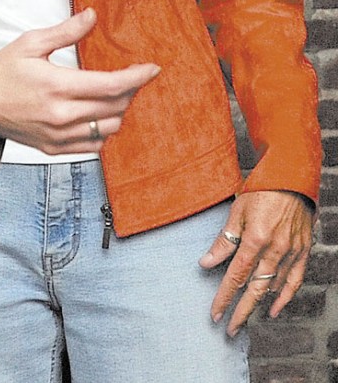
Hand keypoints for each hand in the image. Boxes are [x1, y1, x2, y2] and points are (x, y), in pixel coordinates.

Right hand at [0, 8, 159, 153]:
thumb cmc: (2, 70)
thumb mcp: (31, 42)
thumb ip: (66, 31)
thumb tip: (92, 16)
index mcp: (56, 86)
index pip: (110, 86)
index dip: (136, 78)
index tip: (152, 69)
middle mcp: (60, 116)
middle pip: (115, 108)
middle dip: (131, 90)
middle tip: (133, 76)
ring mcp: (58, 136)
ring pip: (108, 129)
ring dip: (119, 111)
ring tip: (115, 94)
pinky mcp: (54, 149)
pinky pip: (93, 145)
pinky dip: (104, 129)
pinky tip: (99, 113)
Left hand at [199, 190, 314, 335]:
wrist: (292, 180)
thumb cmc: (261, 192)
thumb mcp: (237, 212)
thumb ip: (224, 240)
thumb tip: (205, 262)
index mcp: (255, 239)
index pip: (236, 276)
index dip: (224, 297)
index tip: (214, 313)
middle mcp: (275, 250)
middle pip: (255, 289)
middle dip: (240, 311)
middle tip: (228, 329)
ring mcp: (291, 253)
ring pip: (273, 287)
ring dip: (258, 305)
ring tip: (243, 317)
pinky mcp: (303, 252)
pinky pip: (295, 281)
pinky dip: (285, 297)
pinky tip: (274, 309)